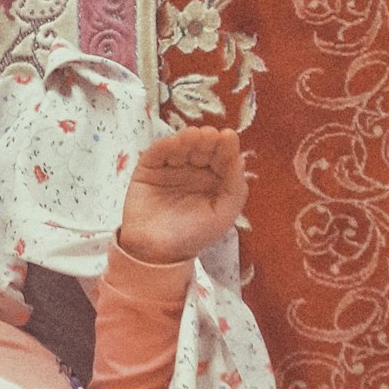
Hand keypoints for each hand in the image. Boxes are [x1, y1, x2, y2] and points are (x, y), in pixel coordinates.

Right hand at [119, 126, 247, 264]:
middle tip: (209, 136)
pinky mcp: (149, 169)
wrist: (157, 252)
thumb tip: (239, 160)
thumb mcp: (223, 214)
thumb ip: (235, 189)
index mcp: (214, 179)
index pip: (222, 157)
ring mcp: (171, 167)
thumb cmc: (193, 235)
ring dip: (187, 138)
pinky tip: (174, 143)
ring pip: (181, 146)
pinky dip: (165, 145)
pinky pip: (157, 153)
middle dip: (207, 140)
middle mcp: (194, 169)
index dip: (226, 146)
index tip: (228, 137)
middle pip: (202, 147)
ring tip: (193, 136)